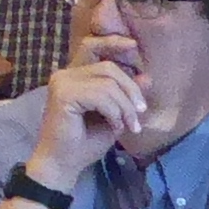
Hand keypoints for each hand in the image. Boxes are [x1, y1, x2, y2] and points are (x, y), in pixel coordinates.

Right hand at [26, 54, 150, 188]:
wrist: (63, 165)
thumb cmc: (85, 143)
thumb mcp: (114, 115)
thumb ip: (126, 96)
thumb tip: (147, 76)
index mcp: (74, 76)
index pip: (92, 47)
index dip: (113, 43)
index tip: (133, 46)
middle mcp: (65, 74)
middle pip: (108, 66)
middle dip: (131, 88)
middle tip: (141, 111)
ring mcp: (62, 82)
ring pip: (108, 82)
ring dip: (125, 105)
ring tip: (130, 125)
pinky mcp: (63, 95)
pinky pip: (101, 95)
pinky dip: (115, 111)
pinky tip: (115, 126)